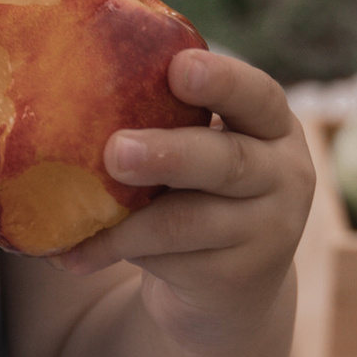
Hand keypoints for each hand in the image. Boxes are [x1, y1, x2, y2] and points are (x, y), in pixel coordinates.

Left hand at [53, 48, 313, 328]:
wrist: (235, 286)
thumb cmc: (202, 191)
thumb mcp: (203, 151)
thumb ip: (168, 122)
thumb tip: (73, 85)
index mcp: (273, 126)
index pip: (257, 95)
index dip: (221, 81)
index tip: (179, 69)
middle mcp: (284, 176)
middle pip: (228, 162)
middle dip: (169, 154)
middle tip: (116, 151)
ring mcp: (268, 232)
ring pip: (188, 222)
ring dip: (127, 222)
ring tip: (74, 222)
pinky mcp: (238, 279)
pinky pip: (170, 261)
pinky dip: (117, 252)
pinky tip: (76, 255)